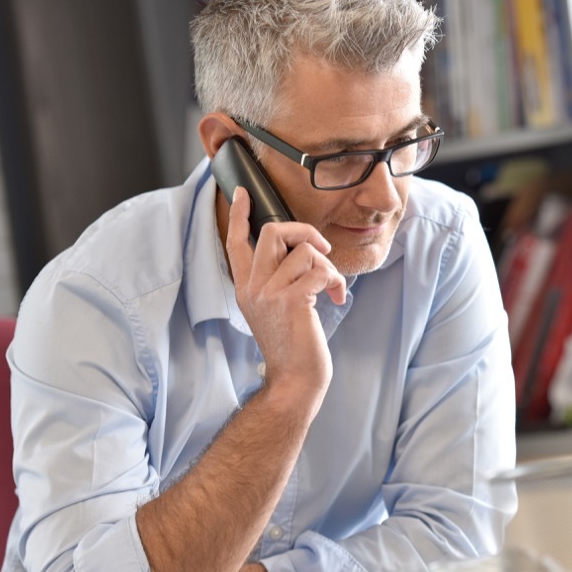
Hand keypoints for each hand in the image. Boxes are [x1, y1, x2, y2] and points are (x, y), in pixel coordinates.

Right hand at [227, 186, 347, 399]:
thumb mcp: (274, 307)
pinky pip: (320, 269)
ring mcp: (269, 293)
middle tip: (322, 248)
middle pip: (274, 231)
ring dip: (328, 266)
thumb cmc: (293, 344)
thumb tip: (300, 249)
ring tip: (331, 287)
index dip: (241, 215)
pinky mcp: (291, 300)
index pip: (236, 242)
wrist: (295, 378)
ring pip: (305, 251)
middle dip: (305, 231)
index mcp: (246, 287)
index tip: (243, 193)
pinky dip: (335, 280)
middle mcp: (253, 287)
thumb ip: (277, 278)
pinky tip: (336, 297)